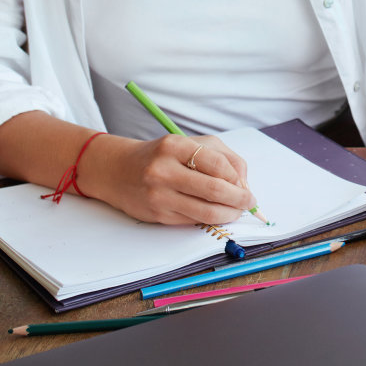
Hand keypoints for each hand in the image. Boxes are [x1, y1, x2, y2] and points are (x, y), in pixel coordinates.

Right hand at [84, 133, 253, 225]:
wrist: (117, 170)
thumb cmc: (161, 155)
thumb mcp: (190, 144)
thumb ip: (222, 158)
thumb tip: (244, 184)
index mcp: (175, 146)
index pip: (218, 165)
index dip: (237, 179)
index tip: (246, 186)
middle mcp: (164, 170)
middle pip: (215, 190)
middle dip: (239, 200)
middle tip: (249, 203)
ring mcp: (159, 195)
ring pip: (206, 212)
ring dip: (229, 214)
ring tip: (237, 211)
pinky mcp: (157, 215)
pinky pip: (192, 221)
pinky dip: (211, 220)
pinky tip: (217, 214)